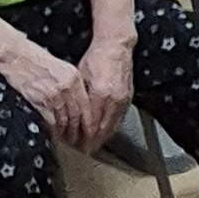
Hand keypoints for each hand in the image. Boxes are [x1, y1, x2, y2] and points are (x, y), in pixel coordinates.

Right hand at [0, 32, 90, 140]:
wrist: (15, 57)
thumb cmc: (35, 61)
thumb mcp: (60, 68)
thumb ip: (71, 85)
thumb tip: (77, 104)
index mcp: (74, 77)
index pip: (87, 105)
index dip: (89, 122)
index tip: (90, 131)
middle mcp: (67, 87)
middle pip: (78, 116)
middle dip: (79, 131)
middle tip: (80, 140)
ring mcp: (54, 94)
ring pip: (65, 121)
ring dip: (67, 133)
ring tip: (68, 140)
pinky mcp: (40, 101)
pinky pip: (51, 121)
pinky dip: (54, 131)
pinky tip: (55, 135)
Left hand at [74, 32, 135, 153]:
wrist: (116, 47)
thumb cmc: (96, 58)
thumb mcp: (80, 76)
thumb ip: (79, 98)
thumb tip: (70, 115)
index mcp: (100, 93)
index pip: (92, 124)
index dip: (84, 137)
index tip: (77, 145)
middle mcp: (114, 99)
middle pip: (103, 129)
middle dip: (93, 142)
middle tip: (83, 151)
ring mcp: (123, 100)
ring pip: (113, 127)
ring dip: (102, 138)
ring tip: (93, 146)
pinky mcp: (128, 98)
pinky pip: (119, 120)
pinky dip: (111, 129)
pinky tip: (104, 134)